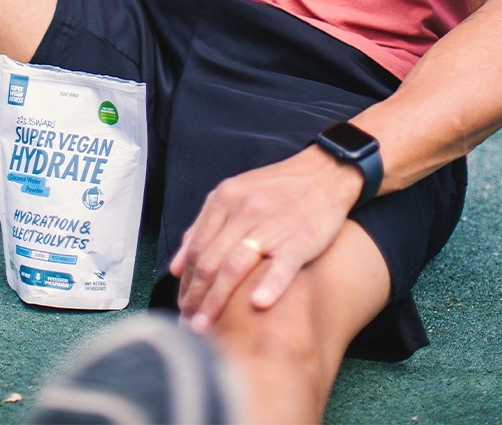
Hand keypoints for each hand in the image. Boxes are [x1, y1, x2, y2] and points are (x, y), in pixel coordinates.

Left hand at [169, 144, 363, 331]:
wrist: (325, 172)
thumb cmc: (278, 189)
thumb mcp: (235, 194)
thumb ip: (204, 226)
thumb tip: (175, 266)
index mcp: (225, 198)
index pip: (196, 248)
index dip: (185, 282)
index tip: (181, 309)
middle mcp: (244, 210)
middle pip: (210, 261)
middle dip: (194, 297)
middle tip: (187, 328)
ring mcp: (272, 224)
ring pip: (235, 265)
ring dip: (216, 300)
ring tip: (205, 328)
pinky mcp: (301, 237)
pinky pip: (283, 263)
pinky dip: (270, 284)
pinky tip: (258, 304)